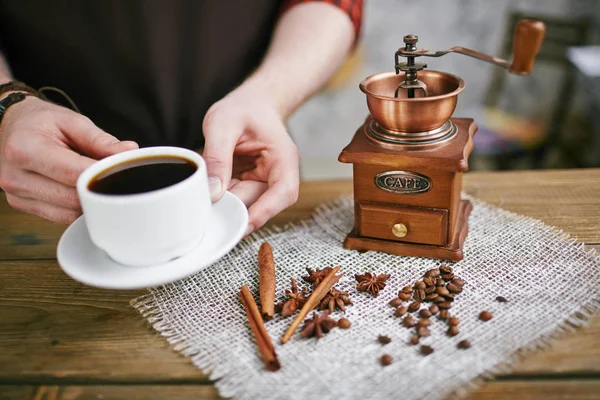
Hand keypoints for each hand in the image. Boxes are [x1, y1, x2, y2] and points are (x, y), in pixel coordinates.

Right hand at [0, 96, 137, 222]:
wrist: (11, 126)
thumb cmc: (40, 122)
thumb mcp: (71, 121)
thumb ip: (100, 140)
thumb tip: (129, 153)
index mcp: (25, 150)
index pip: (73, 174)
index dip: (102, 176)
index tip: (121, 172)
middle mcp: (15, 177)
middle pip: (72, 198)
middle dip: (98, 189)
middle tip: (114, 177)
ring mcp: (17, 195)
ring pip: (69, 213)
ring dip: (89, 201)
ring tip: (95, 181)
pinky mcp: (23, 206)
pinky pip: (61, 217)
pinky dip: (78, 208)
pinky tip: (82, 192)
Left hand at [202, 82, 299, 235]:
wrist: (252, 103)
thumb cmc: (243, 108)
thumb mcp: (222, 124)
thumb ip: (217, 157)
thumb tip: (213, 192)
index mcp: (283, 158)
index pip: (283, 192)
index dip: (265, 212)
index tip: (243, 226)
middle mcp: (277, 175)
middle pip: (259, 203)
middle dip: (232, 207)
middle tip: (204, 206)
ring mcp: (263, 182)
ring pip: (244, 205)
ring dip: (224, 202)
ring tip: (204, 189)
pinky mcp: (249, 186)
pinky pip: (234, 198)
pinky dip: (220, 196)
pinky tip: (208, 186)